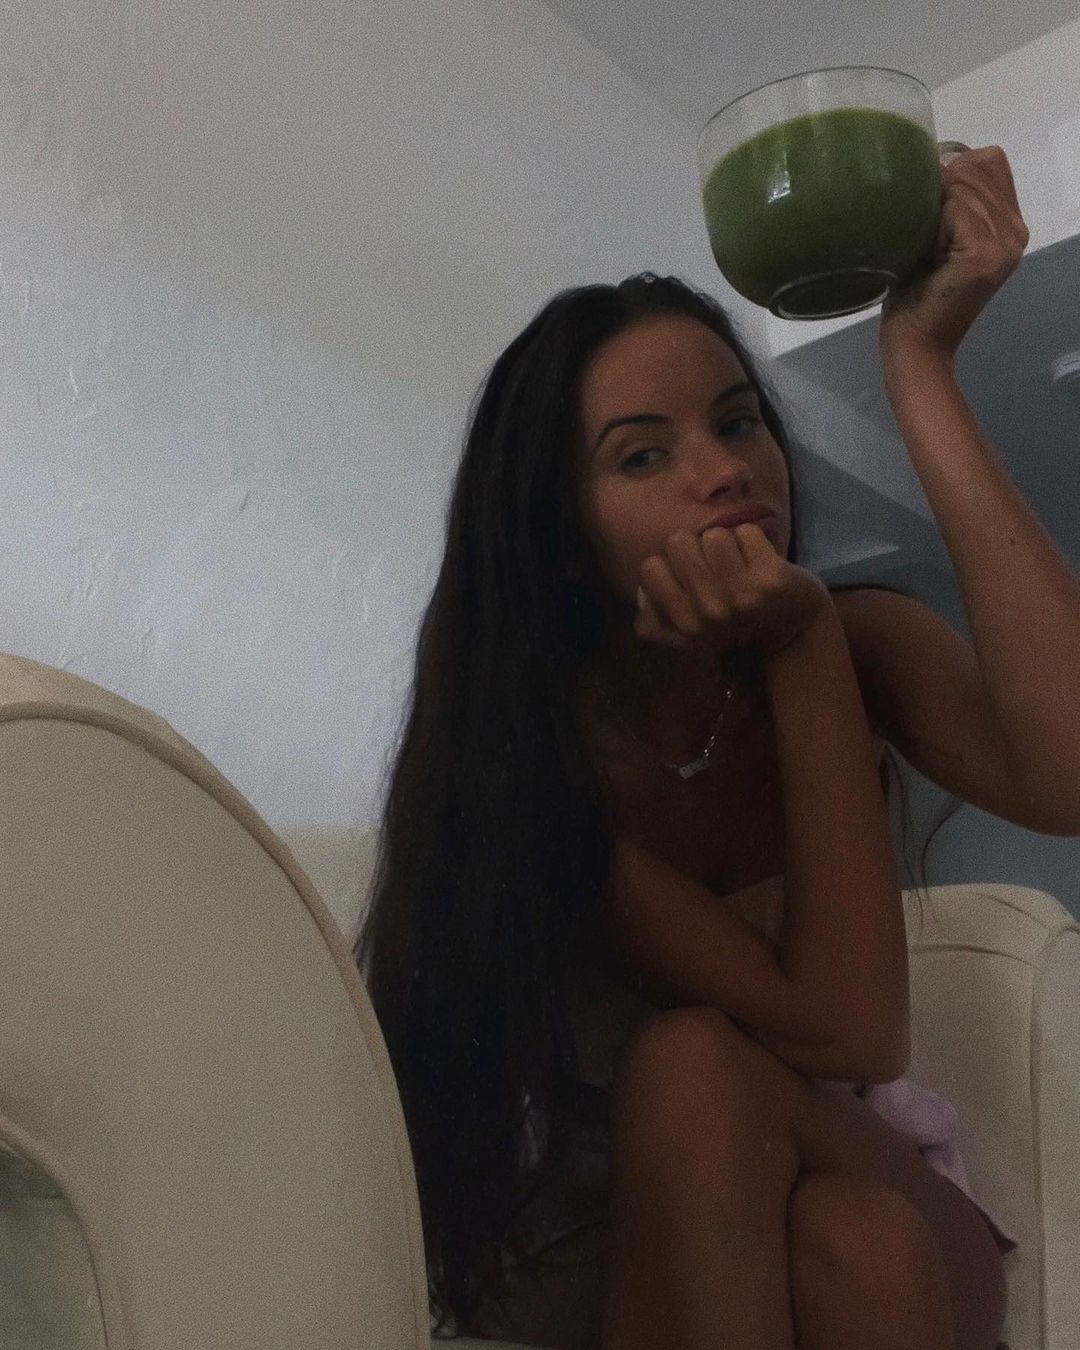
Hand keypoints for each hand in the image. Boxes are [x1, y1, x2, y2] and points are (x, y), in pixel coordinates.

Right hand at [634, 523, 831, 658]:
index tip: (688, 577)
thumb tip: (641, 594)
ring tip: (738, 563)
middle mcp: (711, 613)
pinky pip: (746, 532)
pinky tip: (759, 560)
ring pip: (713, 534)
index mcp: (686, 626)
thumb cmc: (736, 625)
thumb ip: (655, 623)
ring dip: (726, 541)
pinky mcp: (772, 578)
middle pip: (678, 542)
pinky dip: (753, 539)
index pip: (651, 568)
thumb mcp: (690, 635)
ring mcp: (742, 596)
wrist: (793, 631)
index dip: (668, 565)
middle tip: (716, 569)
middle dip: (695, 547)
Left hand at [879, 145, 1028, 362]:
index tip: (927, 209)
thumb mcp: (936, 234)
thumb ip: (948, 198)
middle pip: (975, 165)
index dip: (951, 172)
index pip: (988, 160)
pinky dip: (930, 224)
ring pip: (962, 184)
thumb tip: (932, 157)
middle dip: (938, 188)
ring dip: (931, 209)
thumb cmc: (916, 291)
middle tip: (922, 233)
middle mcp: (1016, 230)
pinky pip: (954, 207)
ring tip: (924, 247)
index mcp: (1010, 223)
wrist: (916, 343)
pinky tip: (926, 254)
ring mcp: (1005, 242)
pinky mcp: (986, 254)